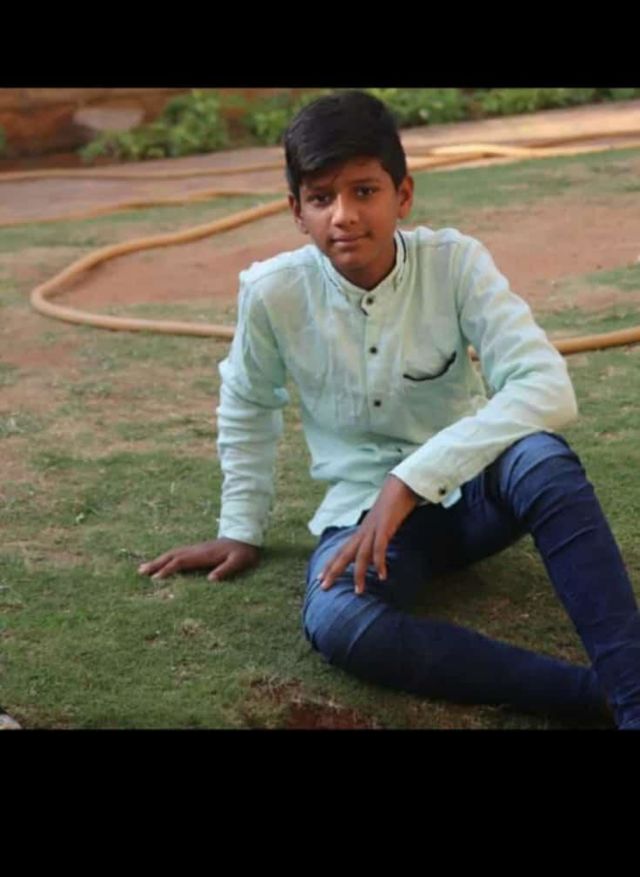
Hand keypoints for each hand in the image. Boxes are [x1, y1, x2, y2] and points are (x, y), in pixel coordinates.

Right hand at [138, 538, 259, 581]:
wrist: (245, 537)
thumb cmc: (243, 552)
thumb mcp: (239, 561)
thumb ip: (226, 570)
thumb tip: (211, 580)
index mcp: (203, 555)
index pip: (181, 562)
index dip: (168, 569)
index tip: (156, 578)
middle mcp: (196, 550)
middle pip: (172, 556)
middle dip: (156, 564)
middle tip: (140, 572)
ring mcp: (195, 549)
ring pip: (173, 554)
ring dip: (158, 560)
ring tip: (143, 568)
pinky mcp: (196, 550)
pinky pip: (177, 554)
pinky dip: (166, 558)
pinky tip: (161, 564)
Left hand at [319, 475, 420, 594]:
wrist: (400, 485)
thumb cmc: (392, 505)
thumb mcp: (381, 524)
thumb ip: (376, 536)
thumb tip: (375, 549)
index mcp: (361, 532)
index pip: (341, 550)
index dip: (330, 564)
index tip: (320, 578)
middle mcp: (363, 531)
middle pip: (344, 554)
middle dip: (333, 570)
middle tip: (323, 587)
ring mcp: (373, 529)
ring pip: (361, 554)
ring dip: (358, 573)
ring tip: (358, 591)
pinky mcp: (385, 526)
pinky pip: (379, 547)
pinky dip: (379, 562)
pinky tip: (382, 576)